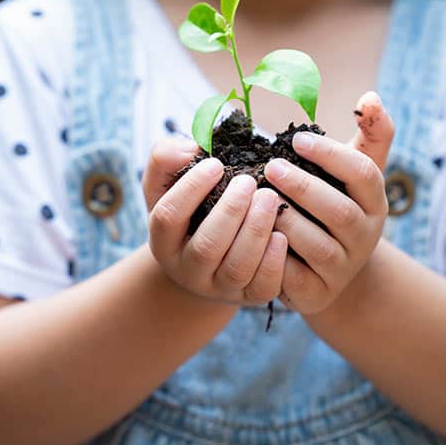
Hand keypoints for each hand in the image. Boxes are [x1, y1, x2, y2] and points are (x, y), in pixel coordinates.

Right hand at [142, 138, 287, 305]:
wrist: (206, 260)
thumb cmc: (190, 211)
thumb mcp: (168, 185)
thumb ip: (167, 159)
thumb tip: (190, 148)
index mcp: (163, 240)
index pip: (168, 216)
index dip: (191, 189)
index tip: (216, 163)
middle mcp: (186, 269)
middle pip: (206, 246)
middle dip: (231, 211)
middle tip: (250, 182)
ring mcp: (218, 287)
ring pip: (237, 267)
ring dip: (256, 231)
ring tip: (271, 198)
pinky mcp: (249, 296)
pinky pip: (262, 285)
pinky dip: (274, 261)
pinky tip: (282, 235)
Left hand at [265, 92, 394, 313]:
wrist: (326, 270)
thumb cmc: (332, 204)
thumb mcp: (351, 170)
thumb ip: (368, 133)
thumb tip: (371, 97)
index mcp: (374, 201)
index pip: (363, 172)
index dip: (330, 155)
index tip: (295, 139)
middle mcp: (366, 236)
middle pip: (340, 212)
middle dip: (304, 187)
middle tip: (270, 166)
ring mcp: (343, 268)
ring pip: (318, 246)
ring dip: (286, 221)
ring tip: (258, 200)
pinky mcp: (317, 294)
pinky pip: (294, 277)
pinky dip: (273, 257)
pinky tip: (252, 235)